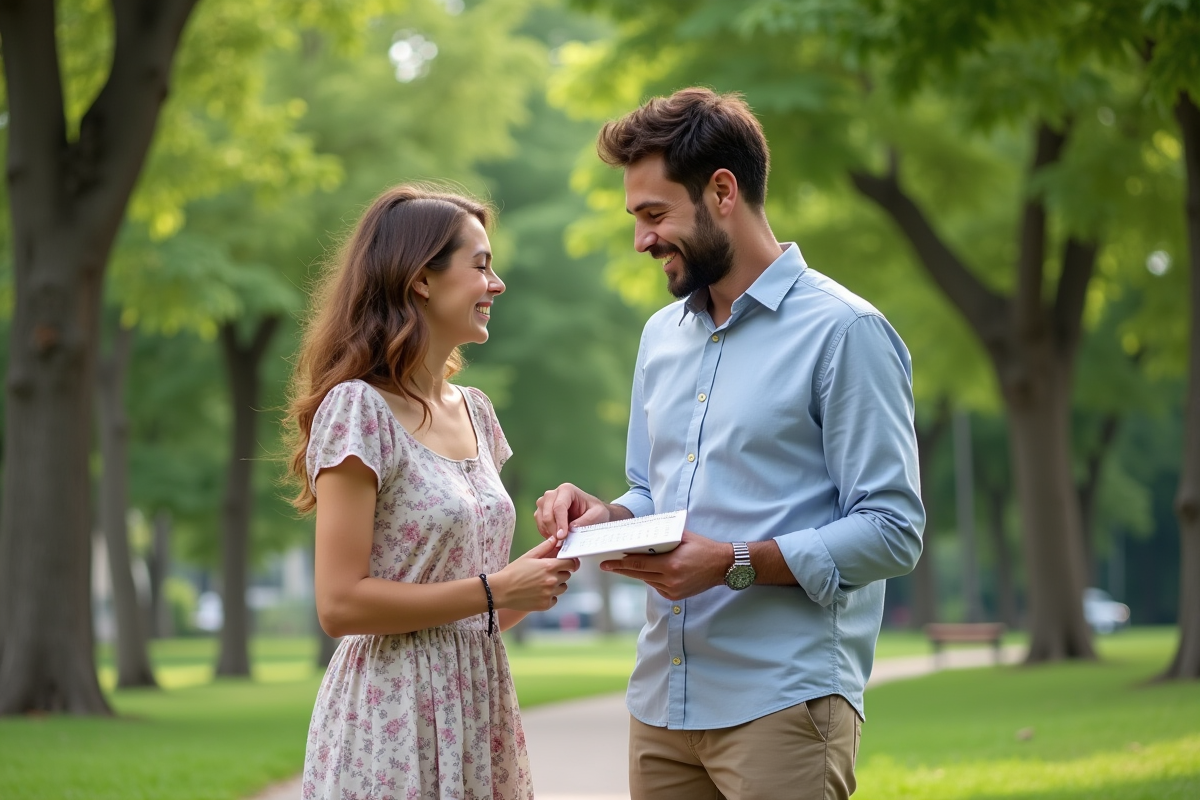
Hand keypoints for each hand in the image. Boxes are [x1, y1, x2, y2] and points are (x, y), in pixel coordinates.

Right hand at [489, 536, 577, 611]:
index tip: (569, 563)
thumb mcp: (529, 556)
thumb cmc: (513, 571)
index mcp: (549, 566)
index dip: (571, 562)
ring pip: (562, 588)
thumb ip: (545, 547)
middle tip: (547, 573)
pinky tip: (538, 592)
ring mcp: (549, 594)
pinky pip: (555, 599)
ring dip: (556, 585)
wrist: (501, 590)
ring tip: (541, 583)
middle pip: (567, 575)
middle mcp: (552, 581)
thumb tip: (556, 539)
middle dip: (560, 573)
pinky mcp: (545, 605)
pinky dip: (549, 596)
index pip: (571, 563)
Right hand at [534, 482, 613, 540]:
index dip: (560, 522)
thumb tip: (571, 527)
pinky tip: (556, 538)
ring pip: (540, 517)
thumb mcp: (597, 514)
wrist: (592, 514)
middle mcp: (553, 494)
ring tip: (560, 541)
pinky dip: (545, 533)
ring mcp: (545, 502)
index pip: (559, 506)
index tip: (562, 536)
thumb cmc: (596, 511)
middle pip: (547, 512)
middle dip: (553, 528)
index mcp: (567, 490)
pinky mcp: (541, 512)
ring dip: (548, 531)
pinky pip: (539, 523)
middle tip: (560, 541)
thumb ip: (586, 520)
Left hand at [600, 530, 730, 600]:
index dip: (620, 563)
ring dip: (634, 573)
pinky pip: (656, 586)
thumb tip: (643, 532)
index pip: (639, 564)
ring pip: (646, 581)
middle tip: (605, 565)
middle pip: (638, 575)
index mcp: (671, 565)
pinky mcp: (675, 596)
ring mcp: (673, 590)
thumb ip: (663, 535)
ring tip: (621, 566)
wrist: (722, 566)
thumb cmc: (703, 547)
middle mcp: (670, 580)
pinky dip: (649, 578)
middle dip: (621, 569)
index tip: (606, 562)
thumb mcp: (683, 537)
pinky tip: (644, 572)